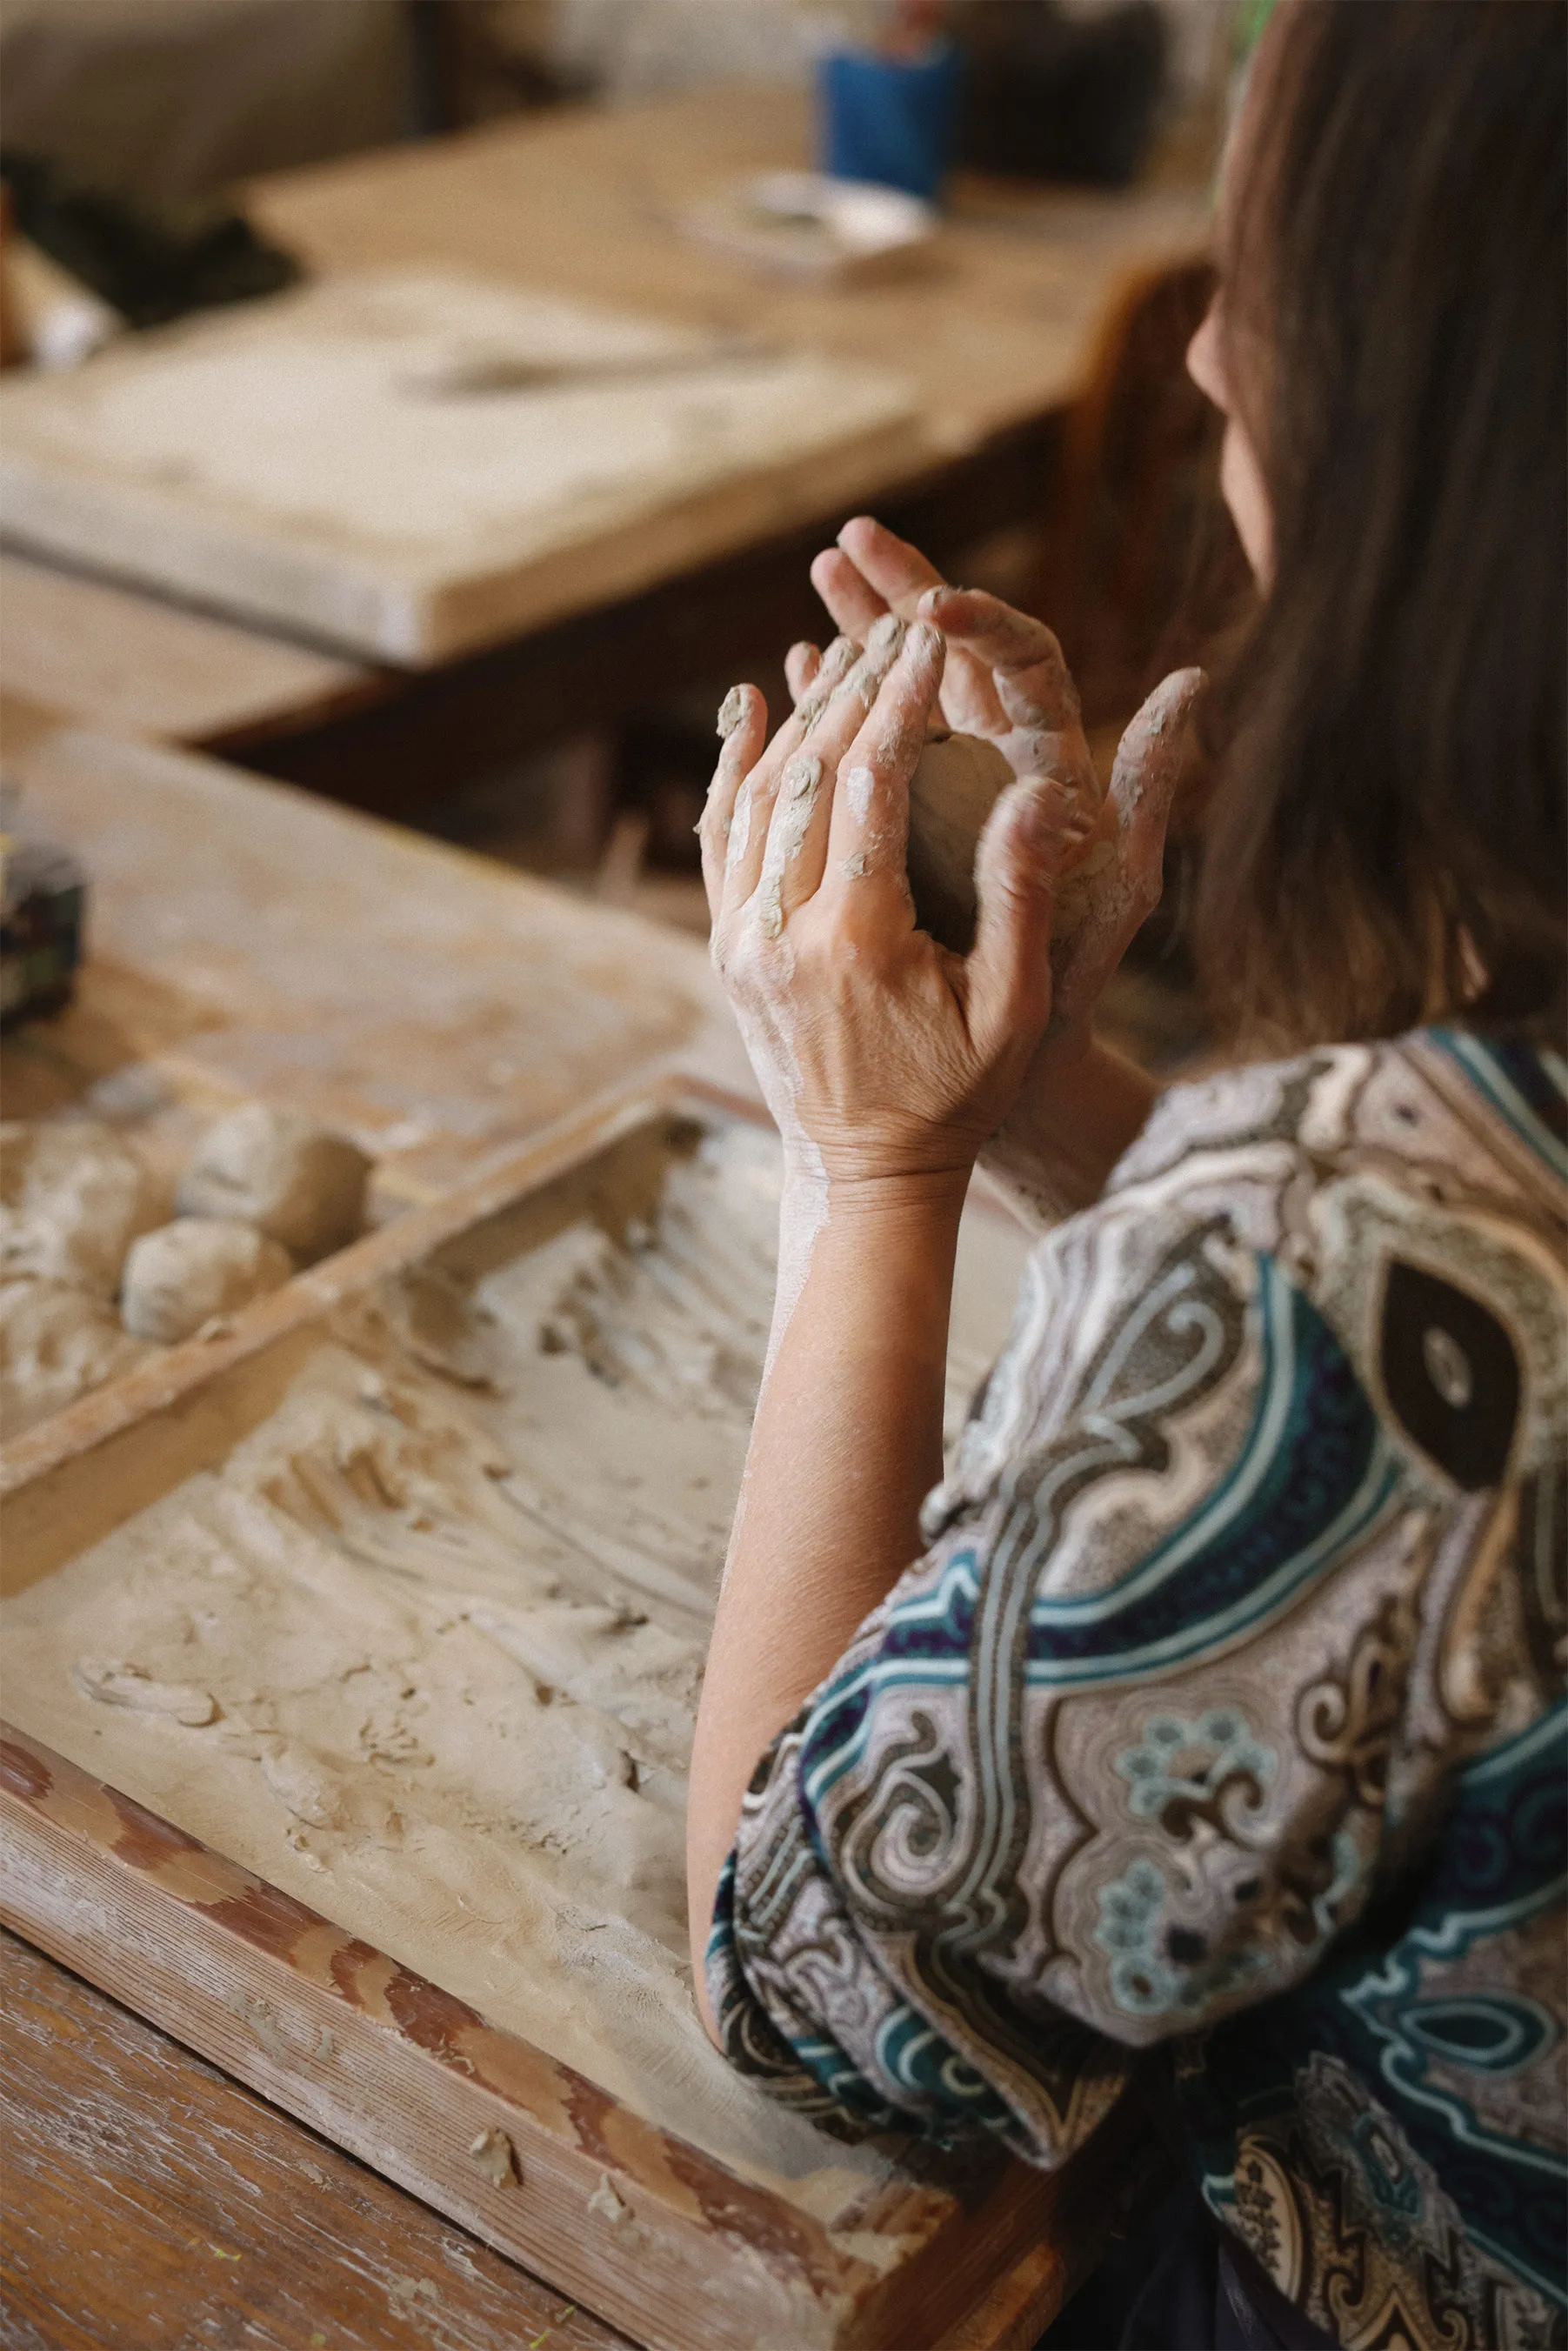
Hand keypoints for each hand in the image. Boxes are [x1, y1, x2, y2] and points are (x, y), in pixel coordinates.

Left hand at [699, 618, 1082, 1192]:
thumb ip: (1020, 896)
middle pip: (807, 774)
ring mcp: (739, 943)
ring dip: (799, 717)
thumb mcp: (1013, 1006)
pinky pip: (718, 839)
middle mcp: (780, 935)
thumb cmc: (959, 1093)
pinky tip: (748, 704)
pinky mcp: (724, 949)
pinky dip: (731, 767)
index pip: (872, 784)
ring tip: (846, 649)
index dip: (902, 698)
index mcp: (856, 942)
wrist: (867, 1173)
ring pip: (755, 797)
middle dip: (855, 687)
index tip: (929, 633)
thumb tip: (1042, 791)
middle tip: (895, 622)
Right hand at [793, 515, 1204, 1045]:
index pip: (1021, 660)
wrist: (1022, 1055)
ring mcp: (952, 787)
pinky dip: (840, 703)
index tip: (928, 610)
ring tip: (819, 576)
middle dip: (905, 592)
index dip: (979, 624)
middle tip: (852, 541)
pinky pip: (870, 743)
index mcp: (1052, 762)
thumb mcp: (1119, 886)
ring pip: (908, 687)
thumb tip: (1191, 679)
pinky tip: (798, 667)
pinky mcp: (907, 820)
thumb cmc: (1076, 983)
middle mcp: (1005, 761)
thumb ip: (1149, 789)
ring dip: (865, 629)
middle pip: (955, 653)